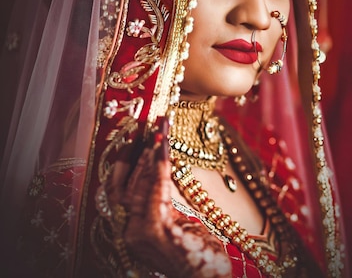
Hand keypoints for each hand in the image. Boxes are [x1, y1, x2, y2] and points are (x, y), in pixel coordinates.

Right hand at [104, 121, 231, 277]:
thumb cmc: (199, 255)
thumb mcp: (181, 222)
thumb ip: (166, 200)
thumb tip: (163, 168)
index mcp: (134, 228)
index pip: (122, 190)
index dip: (126, 163)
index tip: (136, 138)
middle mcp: (129, 231)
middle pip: (124, 183)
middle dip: (135, 151)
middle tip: (146, 125)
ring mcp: (138, 233)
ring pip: (137, 183)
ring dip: (149, 153)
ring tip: (159, 129)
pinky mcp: (153, 231)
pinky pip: (154, 192)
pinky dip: (157, 168)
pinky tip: (163, 149)